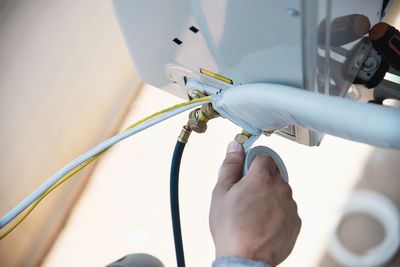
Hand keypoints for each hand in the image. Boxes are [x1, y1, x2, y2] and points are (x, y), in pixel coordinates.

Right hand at [209, 141, 300, 265]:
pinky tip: (262, 223)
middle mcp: (281, 189)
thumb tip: (235, 147)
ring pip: (280, 192)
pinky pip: (286, 209)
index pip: (263, 156)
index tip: (244, 172)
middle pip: (273, 174)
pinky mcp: (296, 222)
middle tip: (244, 196)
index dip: (252, 163)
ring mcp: (291, 206)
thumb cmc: (231, 227)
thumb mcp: (221, 192)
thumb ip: (230, 165)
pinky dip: (276, 213)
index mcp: (262, 178)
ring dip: (269, 197)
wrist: (245, 259)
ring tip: (252, 213)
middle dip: (260, 181)